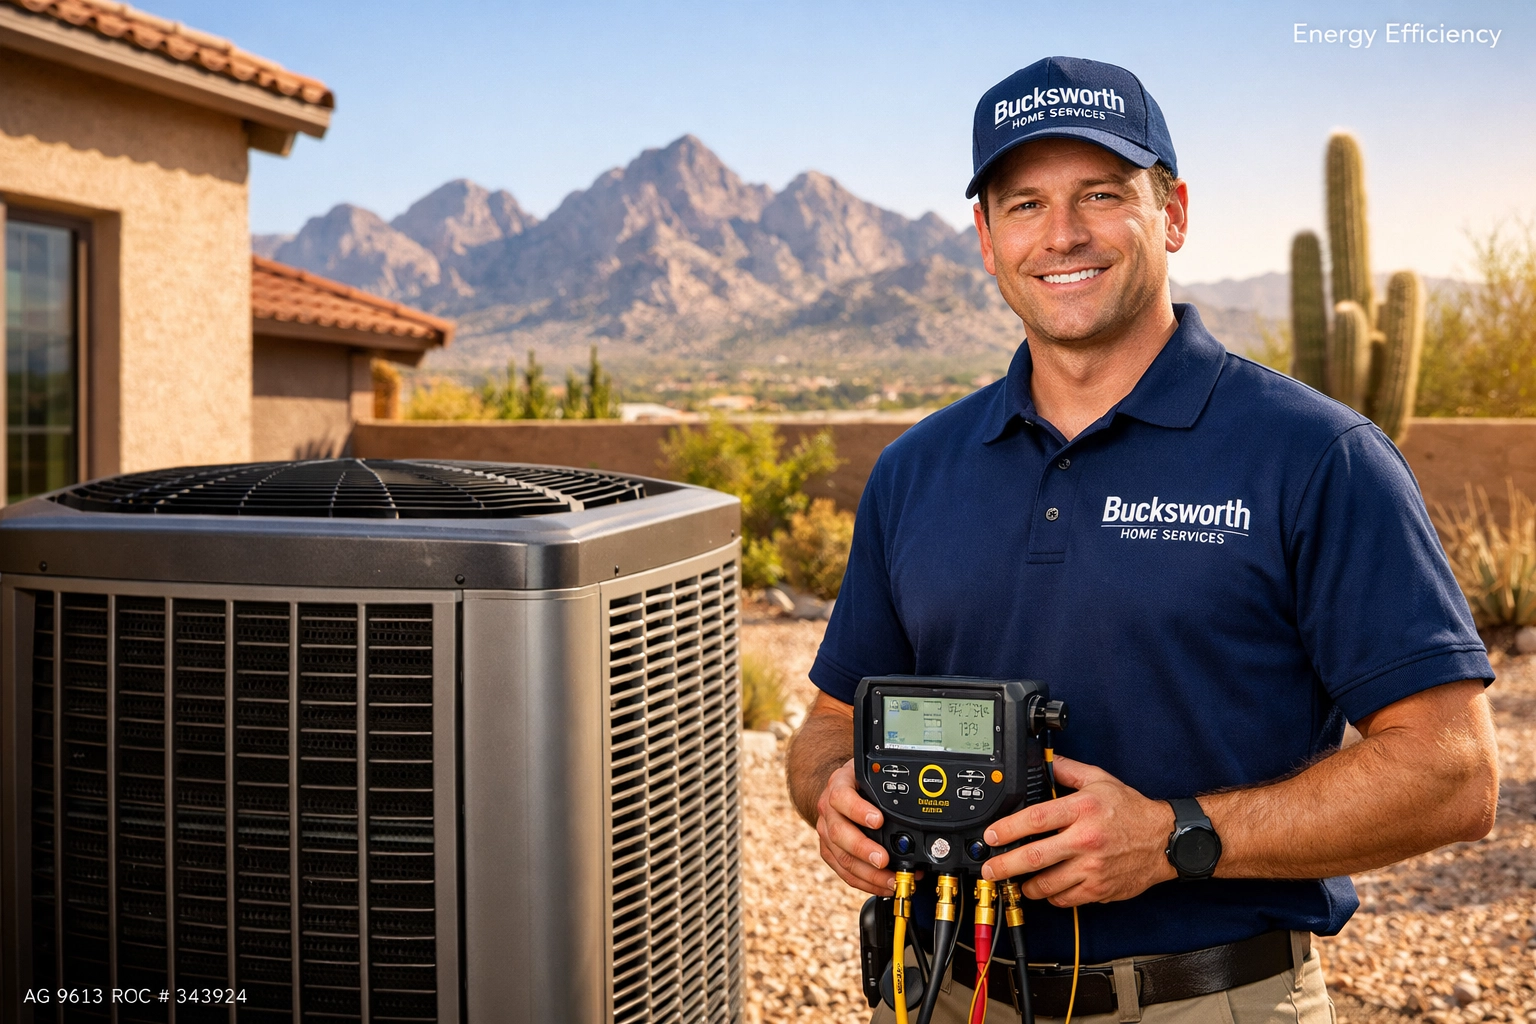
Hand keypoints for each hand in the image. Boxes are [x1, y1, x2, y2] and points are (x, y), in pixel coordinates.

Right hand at [814, 758, 898, 894]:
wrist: (838, 790)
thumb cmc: (859, 781)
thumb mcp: (870, 771)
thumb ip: (886, 781)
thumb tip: (917, 796)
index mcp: (839, 785)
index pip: (842, 797)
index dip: (858, 810)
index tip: (878, 820)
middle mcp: (828, 810)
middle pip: (839, 833)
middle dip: (863, 849)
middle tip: (884, 859)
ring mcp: (826, 832)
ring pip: (842, 857)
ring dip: (868, 873)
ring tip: (891, 880)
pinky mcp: (829, 851)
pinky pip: (844, 871)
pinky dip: (865, 882)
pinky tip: (882, 885)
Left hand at [980, 756, 1175, 905]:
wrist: (1166, 841)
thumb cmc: (1132, 810)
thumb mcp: (1100, 780)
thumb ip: (1069, 770)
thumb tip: (1045, 760)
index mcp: (1083, 809)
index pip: (1036, 819)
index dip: (1008, 828)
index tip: (992, 834)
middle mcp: (1086, 839)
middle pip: (1035, 856)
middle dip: (1005, 865)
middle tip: (990, 869)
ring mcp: (1093, 868)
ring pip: (1047, 884)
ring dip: (1026, 885)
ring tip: (1016, 881)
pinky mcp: (1100, 889)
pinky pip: (1066, 898)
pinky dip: (1050, 896)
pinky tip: (1045, 888)